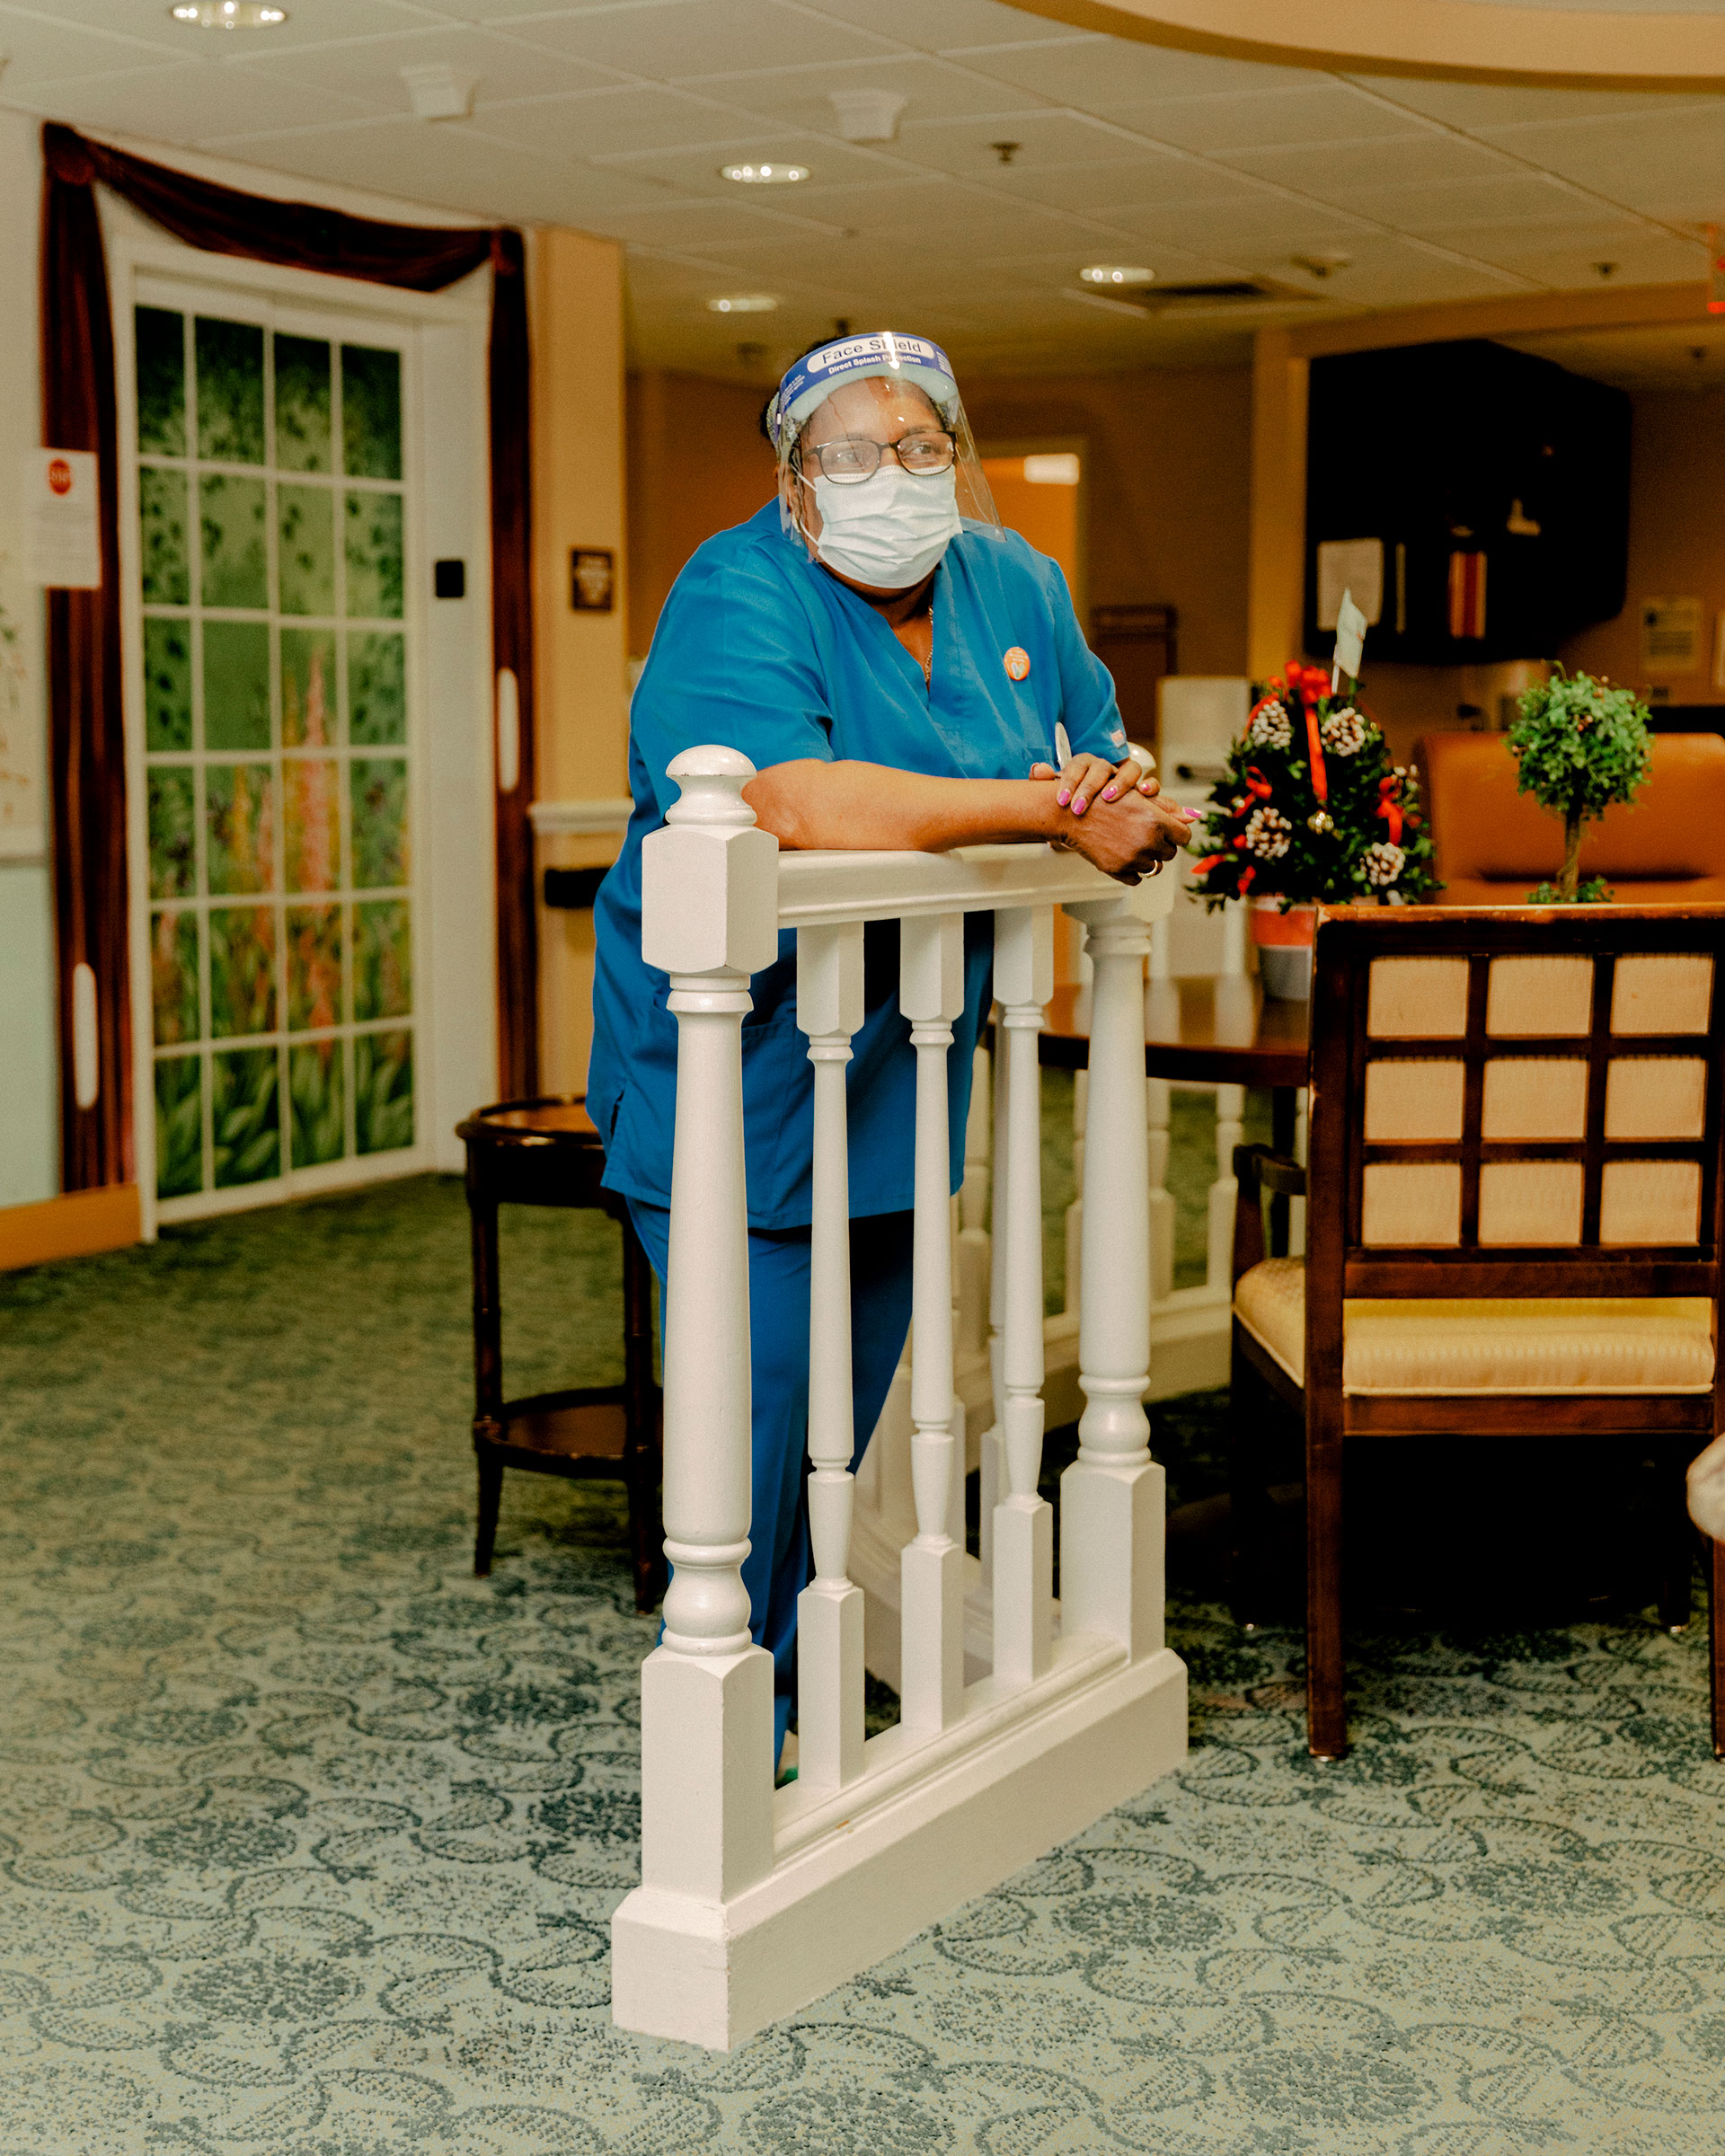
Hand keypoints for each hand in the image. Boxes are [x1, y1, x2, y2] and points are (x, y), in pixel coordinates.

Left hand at [1028, 753, 1154, 815]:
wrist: (1087, 822)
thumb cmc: (1072, 807)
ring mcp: (1125, 779)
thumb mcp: (1056, 798)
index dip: (1069, 781)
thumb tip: (1038, 769)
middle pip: (1101, 767)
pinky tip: (1143, 794)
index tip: (1062, 801)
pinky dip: (1150, 786)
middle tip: (1078, 808)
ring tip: (1108, 798)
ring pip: (1130, 770)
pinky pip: (1152, 783)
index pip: (1078, 765)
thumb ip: (1043, 782)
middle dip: (1089, 787)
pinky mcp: (1141, 793)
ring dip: (1120, 782)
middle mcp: (1106, 770)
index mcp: (1084, 767)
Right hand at [1047, 785, 1193, 884]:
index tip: (1168, 832)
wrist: (1074, 814)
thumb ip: (1168, 808)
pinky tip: (1122, 855)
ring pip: (1154, 867)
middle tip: (1145, 835)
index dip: (1176, 834)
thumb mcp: (1139, 798)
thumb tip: (1194, 817)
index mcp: (1157, 821)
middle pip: (1170, 853)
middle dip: (1161, 845)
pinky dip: (1133, 870)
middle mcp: (1148, 841)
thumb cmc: (1106, 800)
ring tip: (1132, 844)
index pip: (1183, 837)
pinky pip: (1137, 878)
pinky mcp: (1119, 871)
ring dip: (1147, 858)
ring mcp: (1133, 858)